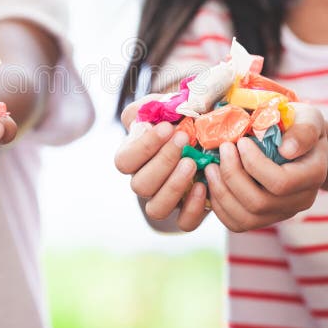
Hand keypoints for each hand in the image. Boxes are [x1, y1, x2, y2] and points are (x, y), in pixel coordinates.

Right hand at [115, 115, 210, 232]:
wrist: (203, 139)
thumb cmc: (177, 119)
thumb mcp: (163, 106)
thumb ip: (157, 104)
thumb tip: (163, 106)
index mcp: (132, 158)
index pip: (124, 161)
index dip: (143, 147)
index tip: (166, 127)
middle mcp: (143, 182)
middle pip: (140, 185)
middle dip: (163, 161)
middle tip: (184, 139)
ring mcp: (163, 200)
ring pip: (156, 208)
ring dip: (173, 186)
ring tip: (192, 163)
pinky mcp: (186, 213)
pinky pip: (184, 222)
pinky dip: (193, 207)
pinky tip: (204, 185)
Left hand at [205, 102, 327, 230]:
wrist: (295, 141)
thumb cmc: (298, 124)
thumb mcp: (308, 118)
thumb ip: (303, 130)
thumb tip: (287, 150)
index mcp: (313, 176)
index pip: (281, 183)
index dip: (254, 164)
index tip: (241, 142)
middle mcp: (300, 201)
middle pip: (259, 203)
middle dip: (232, 175)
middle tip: (222, 149)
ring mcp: (280, 213)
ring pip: (245, 218)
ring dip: (221, 191)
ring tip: (211, 166)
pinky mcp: (262, 218)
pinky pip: (236, 223)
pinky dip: (218, 205)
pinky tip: (212, 182)